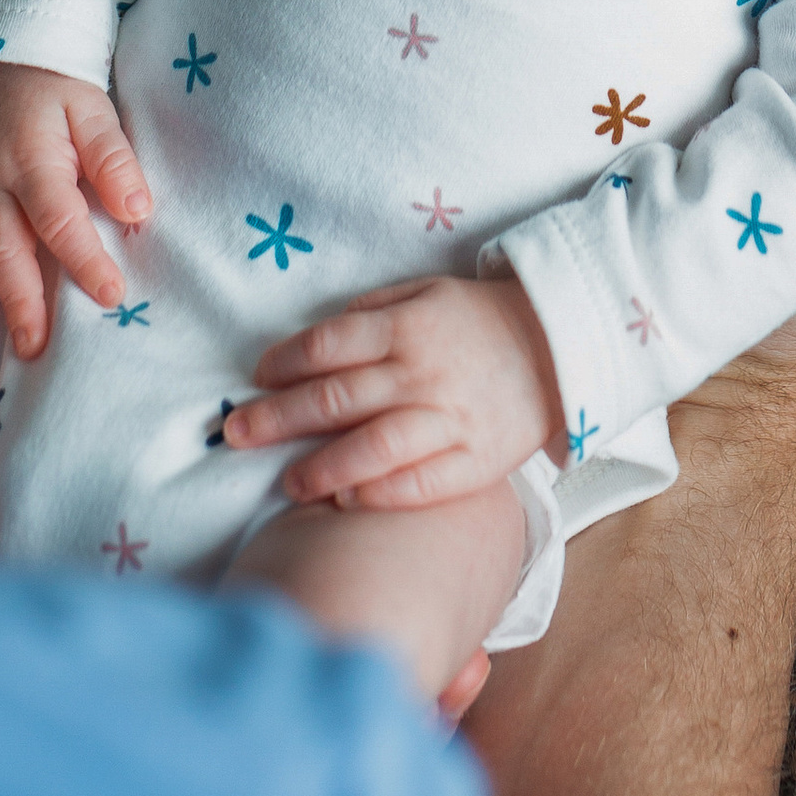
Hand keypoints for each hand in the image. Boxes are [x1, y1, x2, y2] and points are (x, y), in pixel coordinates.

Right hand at [0, 59, 151, 356]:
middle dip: (18, 297)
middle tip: (34, 345)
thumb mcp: (95, 109)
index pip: (61, 218)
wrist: (6, 52)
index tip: (110, 295)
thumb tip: (137, 210)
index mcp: (36, 157)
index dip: (85, 260)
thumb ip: (114, 160)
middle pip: (3, 242)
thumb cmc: (59, 88)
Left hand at [223, 270, 566, 508]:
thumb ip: (372, 309)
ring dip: (323, 467)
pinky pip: (420, 484)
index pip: (330, 345)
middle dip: (278, 418)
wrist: (560, 349)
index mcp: (407, 326)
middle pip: (337, 397)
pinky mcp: (474, 463)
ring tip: (288, 484)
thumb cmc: (478, 321)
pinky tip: (347, 503)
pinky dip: (380, 495)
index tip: (256, 377)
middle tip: (235, 434)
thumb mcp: (426, 292)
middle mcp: (422, 373)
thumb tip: (320, 339)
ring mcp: (449, 420)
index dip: (285, 361)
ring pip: (374, 446)